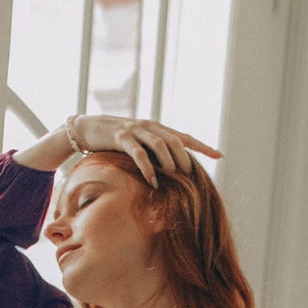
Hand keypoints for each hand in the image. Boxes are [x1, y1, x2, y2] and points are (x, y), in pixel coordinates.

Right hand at [72, 115, 221, 188]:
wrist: (88, 128)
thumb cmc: (115, 140)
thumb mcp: (138, 144)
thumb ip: (154, 153)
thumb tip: (170, 172)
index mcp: (157, 129)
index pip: (184, 137)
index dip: (202, 146)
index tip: (219, 156)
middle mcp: (150, 126)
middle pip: (175, 140)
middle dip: (185, 157)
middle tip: (190, 175)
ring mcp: (136, 130)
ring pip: (159, 144)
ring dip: (169, 161)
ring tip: (174, 176)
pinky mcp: (121, 137)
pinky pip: (138, 153)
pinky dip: (147, 167)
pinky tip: (152, 181)